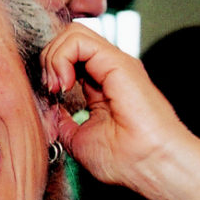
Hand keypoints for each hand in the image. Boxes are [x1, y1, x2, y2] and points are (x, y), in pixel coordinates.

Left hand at [40, 23, 193, 189]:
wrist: (152, 166)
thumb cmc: (125, 161)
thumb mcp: (78, 140)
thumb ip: (61, 121)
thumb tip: (46, 110)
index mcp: (101, 85)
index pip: (67, 56)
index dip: (48, 70)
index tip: (47, 98)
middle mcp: (108, 70)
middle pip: (67, 40)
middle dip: (47, 61)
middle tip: (49, 91)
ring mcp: (114, 63)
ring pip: (71, 33)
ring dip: (52, 58)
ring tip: (56, 87)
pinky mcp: (117, 61)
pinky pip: (78, 40)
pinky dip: (60, 58)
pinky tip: (64, 84)